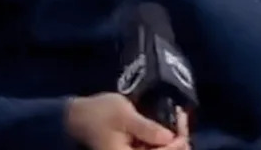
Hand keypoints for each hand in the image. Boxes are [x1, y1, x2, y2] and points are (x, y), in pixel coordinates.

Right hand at [64, 93, 188, 149]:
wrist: (79, 116)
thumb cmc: (99, 114)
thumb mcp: (123, 116)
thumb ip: (146, 128)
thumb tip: (171, 137)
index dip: (176, 144)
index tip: (181, 121)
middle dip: (177, 141)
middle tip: (181, 117)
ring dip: (172, 139)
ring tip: (178, 117)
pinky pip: (154, 148)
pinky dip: (163, 138)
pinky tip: (169, 122)